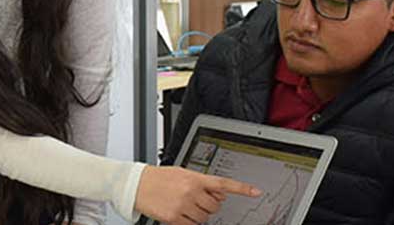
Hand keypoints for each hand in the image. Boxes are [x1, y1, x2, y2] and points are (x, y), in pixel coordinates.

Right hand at [133, 166, 261, 224]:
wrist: (137, 185)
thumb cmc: (159, 178)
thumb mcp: (182, 173)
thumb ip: (202, 182)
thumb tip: (219, 194)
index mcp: (195, 178)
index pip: (223, 184)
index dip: (242, 189)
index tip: (256, 192)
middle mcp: (191, 191)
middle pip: (215, 206)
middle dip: (209, 206)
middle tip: (197, 201)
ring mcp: (183, 205)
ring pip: (204, 218)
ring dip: (198, 215)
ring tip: (185, 206)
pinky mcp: (174, 218)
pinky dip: (189, 222)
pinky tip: (179, 213)